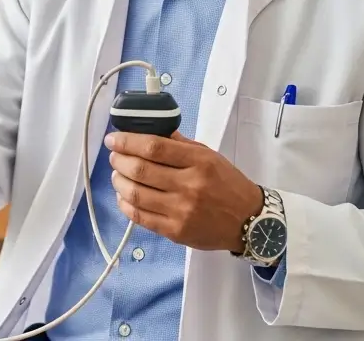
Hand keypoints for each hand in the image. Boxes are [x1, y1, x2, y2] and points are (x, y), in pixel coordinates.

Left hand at [104, 131, 263, 252]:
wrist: (249, 221)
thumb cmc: (228, 184)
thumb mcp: (209, 156)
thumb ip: (180, 144)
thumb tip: (150, 130)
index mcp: (198, 162)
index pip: (154, 146)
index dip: (127, 141)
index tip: (113, 139)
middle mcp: (189, 186)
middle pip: (140, 169)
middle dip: (119, 160)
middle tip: (114, 156)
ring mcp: (181, 211)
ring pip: (136, 193)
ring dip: (118, 181)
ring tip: (117, 174)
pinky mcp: (175, 231)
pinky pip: (140, 217)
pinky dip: (125, 204)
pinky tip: (123, 196)